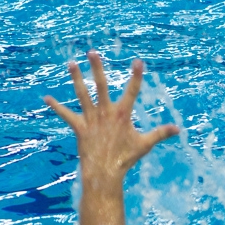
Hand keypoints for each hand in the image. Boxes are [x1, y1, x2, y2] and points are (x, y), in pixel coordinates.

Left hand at [43, 52, 179, 190]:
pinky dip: (56, 107)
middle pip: (101, 86)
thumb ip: (161, 133)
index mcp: (122, 114)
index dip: (136, 76)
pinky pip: (66, 115)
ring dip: (76, 78)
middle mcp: (105, 112)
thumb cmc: (126, 158)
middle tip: (92, 53)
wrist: (104, 172)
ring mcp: (91, 119)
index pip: (132, 91)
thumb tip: (178, 129)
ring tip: (71, 63)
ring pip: (82, 94)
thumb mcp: (145, 144)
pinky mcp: (79, 127)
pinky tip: (46, 98)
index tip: (138, 61)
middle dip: (97, 68)